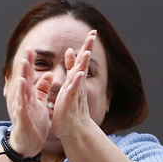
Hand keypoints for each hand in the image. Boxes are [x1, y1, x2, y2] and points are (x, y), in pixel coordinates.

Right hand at [3, 50, 52, 157]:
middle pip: (24, 78)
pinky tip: (22, 85)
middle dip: (25, 65)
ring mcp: (21, 107)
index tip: (32, 49)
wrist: (27, 144)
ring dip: (22, 75)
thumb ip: (42, 89)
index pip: (29, 76)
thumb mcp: (39, 103)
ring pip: (21, 89)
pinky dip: (21, 94)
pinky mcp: (22, 117)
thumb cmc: (33, 123)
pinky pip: (22, 104)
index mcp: (29, 95)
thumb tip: (49, 74)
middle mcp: (23, 99)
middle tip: (27, 50)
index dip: (30, 63)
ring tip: (23, 63)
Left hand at [50, 30, 98, 144]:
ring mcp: (74, 93)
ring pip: (79, 75)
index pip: (81, 60)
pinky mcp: (68, 102)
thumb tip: (69, 51)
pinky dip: (75, 83)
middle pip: (83, 63)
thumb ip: (70, 68)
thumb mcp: (68, 84)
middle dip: (88, 49)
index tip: (92, 31)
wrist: (73, 130)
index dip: (86, 47)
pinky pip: (72, 91)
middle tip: (94, 34)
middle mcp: (77, 84)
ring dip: (83, 64)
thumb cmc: (70, 108)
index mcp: (75, 79)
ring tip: (87, 51)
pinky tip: (78, 74)